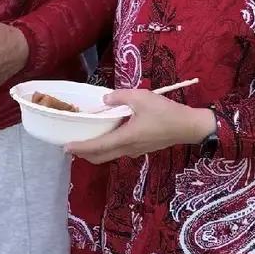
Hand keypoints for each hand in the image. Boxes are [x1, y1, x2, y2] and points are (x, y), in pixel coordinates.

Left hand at [73, 91, 215, 164]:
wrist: (189, 126)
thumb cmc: (166, 113)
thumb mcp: (142, 97)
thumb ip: (120, 97)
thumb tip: (105, 99)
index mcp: (125, 138)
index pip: (97, 147)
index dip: (80, 148)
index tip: (65, 147)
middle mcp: (128, 149)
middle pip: (100, 156)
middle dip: (84, 153)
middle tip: (72, 146)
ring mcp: (136, 151)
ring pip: (110, 155)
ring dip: (96, 151)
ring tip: (86, 141)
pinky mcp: (142, 148)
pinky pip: (119, 151)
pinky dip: (108, 147)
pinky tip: (108, 136)